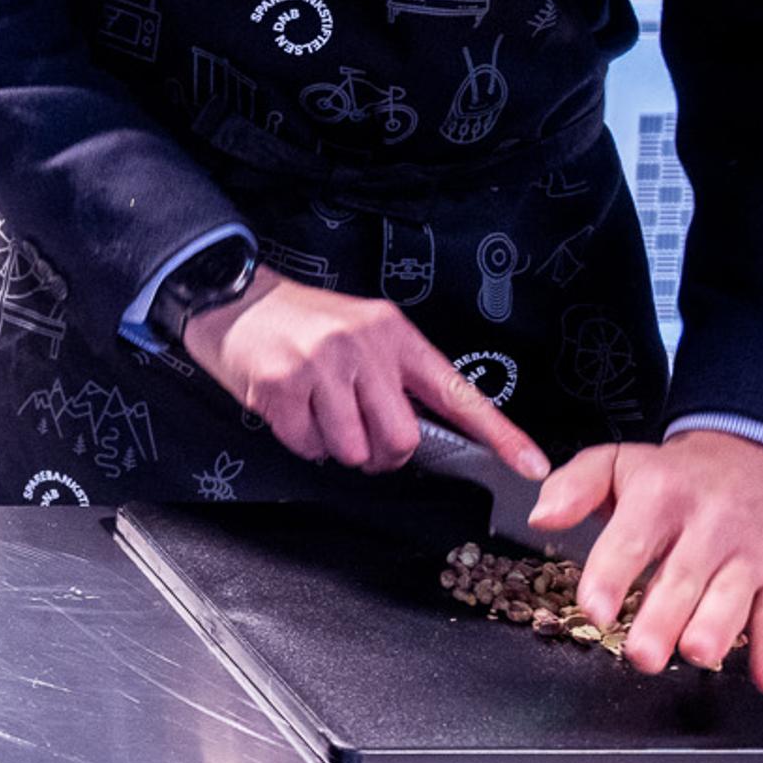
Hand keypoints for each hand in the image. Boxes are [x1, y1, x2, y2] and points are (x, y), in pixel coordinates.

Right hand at [182, 273, 547, 476]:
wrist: (231, 296)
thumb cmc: (300, 322)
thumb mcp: (361, 331)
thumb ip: (395, 374)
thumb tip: (427, 432)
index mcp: (394, 334)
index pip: (457, 393)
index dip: (500, 435)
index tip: (532, 466)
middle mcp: (362, 347)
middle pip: (400, 439)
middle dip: (380, 453)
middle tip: (360, 435)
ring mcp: (320, 366)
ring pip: (353, 450)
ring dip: (337, 448)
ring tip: (320, 416)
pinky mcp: (281, 387)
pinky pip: (309, 447)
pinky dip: (302, 442)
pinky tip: (292, 411)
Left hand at [532, 432, 762, 695]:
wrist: (755, 461)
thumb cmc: (673, 476)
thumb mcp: (616, 463)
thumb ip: (573, 487)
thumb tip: (541, 518)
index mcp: (661, 494)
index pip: (631, 539)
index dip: (610, 576)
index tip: (593, 610)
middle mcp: (711, 522)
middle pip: (684, 576)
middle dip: (662, 618)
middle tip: (641, 654)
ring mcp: (753, 552)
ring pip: (733, 596)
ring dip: (715, 630)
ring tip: (694, 654)